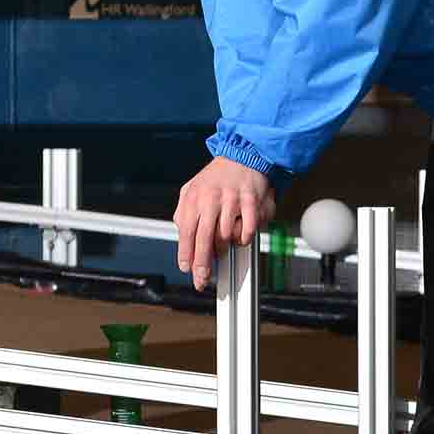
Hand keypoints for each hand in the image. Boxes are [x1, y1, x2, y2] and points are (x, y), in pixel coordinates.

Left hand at [173, 155, 275, 282]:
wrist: (243, 156)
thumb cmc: (217, 177)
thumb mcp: (192, 190)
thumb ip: (184, 213)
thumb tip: (181, 237)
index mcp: (195, 196)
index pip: (187, 231)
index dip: (186, 253)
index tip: (187, 268)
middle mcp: (212, 198)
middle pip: (205, 238)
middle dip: (202, 263)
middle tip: (202, 278)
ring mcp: (233, 200)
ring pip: (227, 237)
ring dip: (225, 247)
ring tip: (224, 242)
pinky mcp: (252, 202)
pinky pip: (248, 231)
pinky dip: (244, 239)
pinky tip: (240, 234)